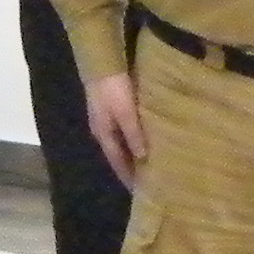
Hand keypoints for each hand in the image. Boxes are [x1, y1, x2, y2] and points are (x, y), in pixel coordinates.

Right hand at [87, 70, 146, 185]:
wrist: (101, 60)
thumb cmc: (113, 88)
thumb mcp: (125, 112)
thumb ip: (134, 135)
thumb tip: (144, 159)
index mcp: (103, 134)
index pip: (117, 162)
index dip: (128, 177)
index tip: (142, 193)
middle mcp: (103, 129)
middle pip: (119, 154)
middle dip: (132, 167)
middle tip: (151, 179)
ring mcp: (106, 118)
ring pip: (122, 142)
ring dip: (134, 153)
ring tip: (152, 162)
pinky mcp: (112, 107)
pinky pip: (125, 130)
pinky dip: (135, 139)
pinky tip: (146, 138)